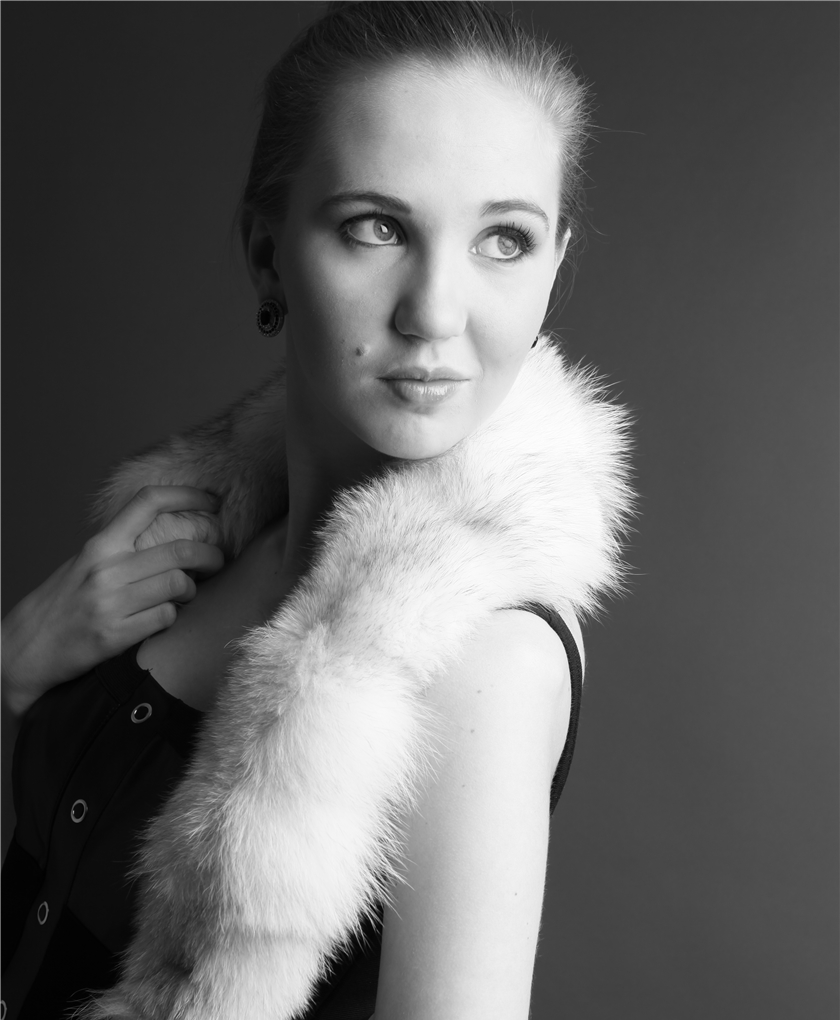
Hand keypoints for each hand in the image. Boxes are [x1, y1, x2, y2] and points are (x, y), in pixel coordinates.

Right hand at [1, 486, 224, 715]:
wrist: (26, 648)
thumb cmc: (62, 603)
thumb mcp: (85, 563)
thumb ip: (122, 548)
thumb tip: (172, 535)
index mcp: (100, 545)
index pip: (148, 503)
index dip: (187, 495)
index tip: (212, 501)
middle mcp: (106, 569)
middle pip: (180, 550)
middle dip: (211, 554)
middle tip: (219, 560)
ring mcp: (111, 603)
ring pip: (178, 583)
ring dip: (191, 590)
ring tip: (185, 593)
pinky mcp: (115, 635)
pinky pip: (166, 617)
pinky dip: (173, 617)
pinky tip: (162, 617)